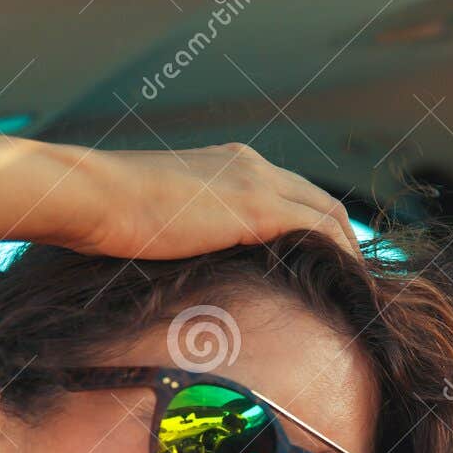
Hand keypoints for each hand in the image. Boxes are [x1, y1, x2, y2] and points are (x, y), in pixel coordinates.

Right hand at [60, 142, 358, 258]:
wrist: (91, 196)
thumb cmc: (105, 214)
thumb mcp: (158, 217)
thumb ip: (188, 231)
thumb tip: (191, 267)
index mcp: (227, 162)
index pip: (289, 191)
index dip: (315, 225)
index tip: (327, 259)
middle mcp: (250, 163)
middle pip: (320, 200)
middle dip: (344, 238)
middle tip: (357, 278)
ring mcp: (257, 180)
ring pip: (329, 213)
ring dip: (350, 251)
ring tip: (361, 290)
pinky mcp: (259, 206)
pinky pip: (321, 229)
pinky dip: (343, 255)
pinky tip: (351, 285)